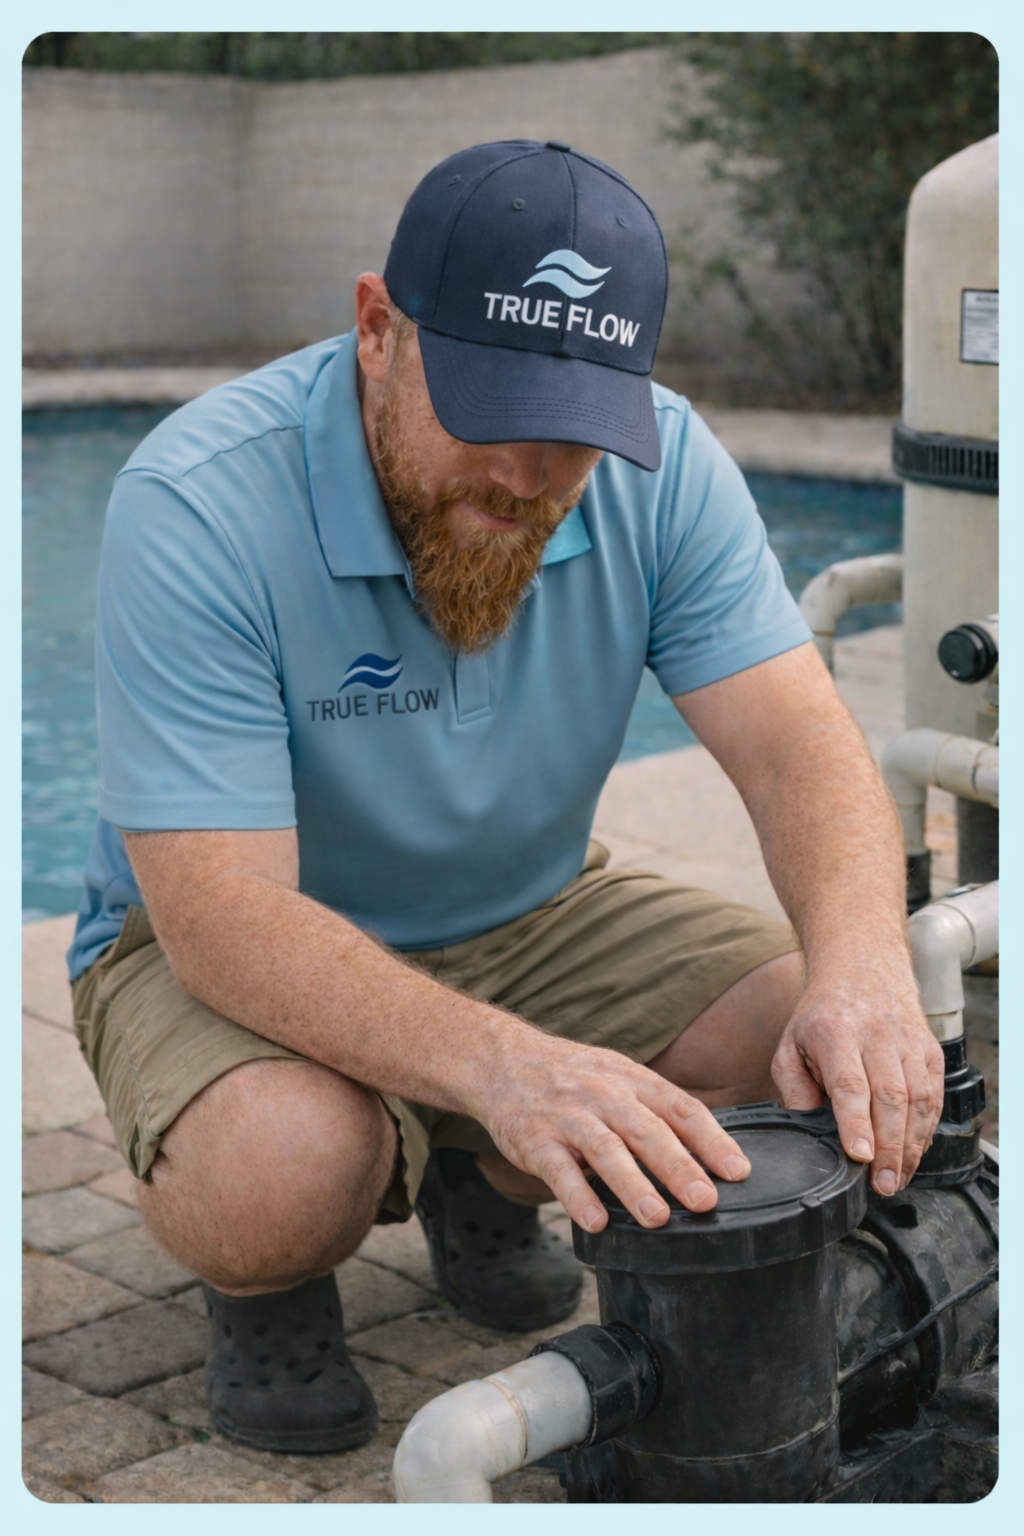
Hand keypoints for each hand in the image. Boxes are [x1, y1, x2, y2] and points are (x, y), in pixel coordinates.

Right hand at [477, 1032, 752, 1232]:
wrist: (502, 1061)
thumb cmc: (573, 1077)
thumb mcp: (618, 1076)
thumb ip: (657, 1109)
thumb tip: (711, 1151)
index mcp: (632, 1080)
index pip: (680, 1108)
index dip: (711, 1140)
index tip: (738, 1171)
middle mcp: (603, 1095)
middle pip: (647, 1131)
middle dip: (678, 1166)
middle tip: (706, 1201)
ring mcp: (567, 1117)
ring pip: (605, 1150)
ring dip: (633, 1184)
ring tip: (658, 1217)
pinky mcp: (534, 1140)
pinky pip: (558, 1171)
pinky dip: (577, 1197)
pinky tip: (597, 1222)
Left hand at [770, 960, 944, 1194]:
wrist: (862, 968)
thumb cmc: (821, 1015)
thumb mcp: (790, 1045)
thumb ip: (794, 1088)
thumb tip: (805, 1127)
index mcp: (836, 1033)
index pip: (851, 1084)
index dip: (856, 1124)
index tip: (859, 1156)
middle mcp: (877, 1036)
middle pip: (890, 1098)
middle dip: (889, 1148)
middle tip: (882, 1185)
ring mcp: (909, 1042)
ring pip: (919, 1100)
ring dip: (911, 1146)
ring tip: (898, 1178)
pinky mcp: (931, 1050)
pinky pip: (935, 1096)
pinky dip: (927, 1129)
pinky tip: (914, 1153)